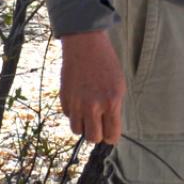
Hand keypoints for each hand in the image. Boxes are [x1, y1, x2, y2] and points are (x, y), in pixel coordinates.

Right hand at [60, 30, 124, 144]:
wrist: (86, 46)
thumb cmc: (106, 64)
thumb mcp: (118, 86)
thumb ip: (114, 108)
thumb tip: (109, 128)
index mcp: (111, 102)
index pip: (111, 135)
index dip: (111, 137)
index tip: (110, 134)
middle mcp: (93, 105)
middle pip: (93, 138)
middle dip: (97, 134)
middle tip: (99, 125)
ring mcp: (77, 103)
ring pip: (77, 130)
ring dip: (83, 125)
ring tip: (88, 114)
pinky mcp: (64, 98)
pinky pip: (68, 116)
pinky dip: (73, 113)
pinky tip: (79, 100)